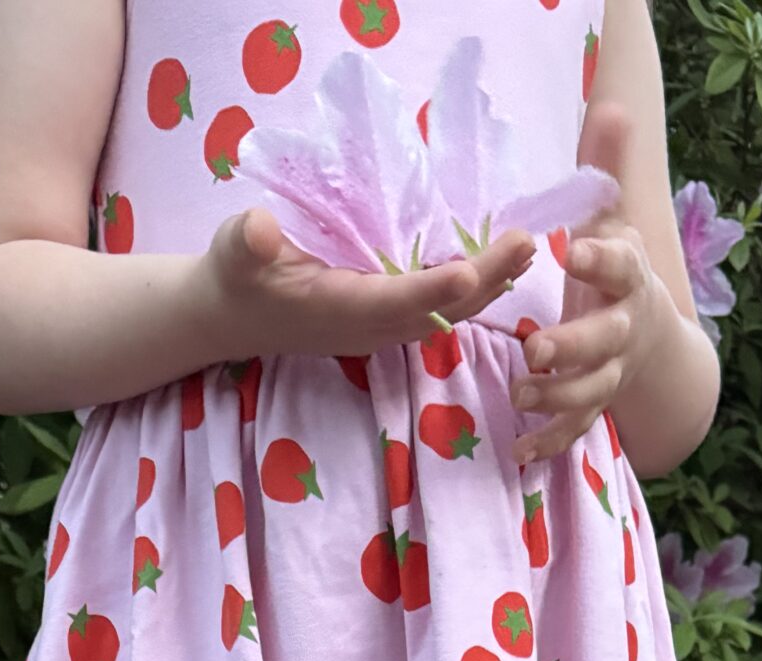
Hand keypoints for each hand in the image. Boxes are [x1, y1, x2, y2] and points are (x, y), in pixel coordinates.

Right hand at [202, 201, 535, 362]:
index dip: (429, 292)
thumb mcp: (233, 251)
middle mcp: (369, 327)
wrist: (233, 315)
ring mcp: (382, 327)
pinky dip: (473, 286)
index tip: (465, 274)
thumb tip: (257, 232)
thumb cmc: (236, 275)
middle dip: (482, 281)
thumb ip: (247, 242)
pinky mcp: (388, 318)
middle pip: (436, 311)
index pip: (391, 302)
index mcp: (337, 309)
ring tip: (528, 248)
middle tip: (525, 243)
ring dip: (488, 284)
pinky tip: (503, 260)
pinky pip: (439, 307)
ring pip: (445, 313)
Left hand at [511, 102, 666, 465]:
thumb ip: (606, 168)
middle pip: (605, 342)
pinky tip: (519, 453)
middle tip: (536, 349)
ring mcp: (612, 373)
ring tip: (521, 393)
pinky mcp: (595, 405)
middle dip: (574, 347)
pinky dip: (550, 444)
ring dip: (558, 398)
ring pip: (592, 392)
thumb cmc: (616, 269)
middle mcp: (625, 330)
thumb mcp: (613, 217)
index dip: (601, 258)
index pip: (621, 264)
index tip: (573, 249)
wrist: (650, 336)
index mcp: (629, 278)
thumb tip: (614, 107)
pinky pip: (576, 431)